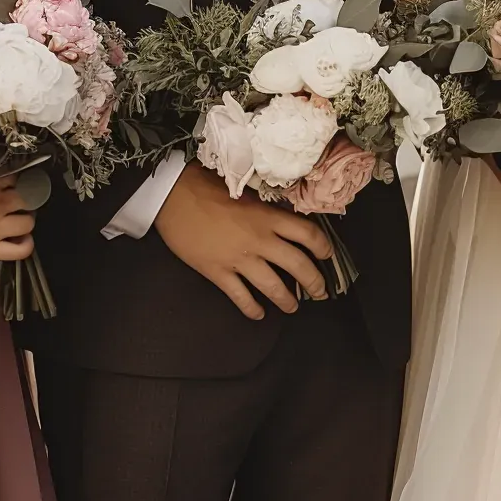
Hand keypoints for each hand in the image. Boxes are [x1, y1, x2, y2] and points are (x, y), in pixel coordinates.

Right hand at [154, 161, 332, 317]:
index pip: (308, 234)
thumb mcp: (246, 191)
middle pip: (299, 266)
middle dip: (314, 283)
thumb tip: (284, 217)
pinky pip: (241, 297)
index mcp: (268, 217)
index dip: (323, 247)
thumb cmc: (207, 186)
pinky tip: (258, 314)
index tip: (327, 255)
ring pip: (273, 287)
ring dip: (287, 301)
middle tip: (319, 292)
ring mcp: (239, 259)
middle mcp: (260, 240)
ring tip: (292, 307)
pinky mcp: (217, 272)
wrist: (173, 195)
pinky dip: (252, 309)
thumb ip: (266, 208)